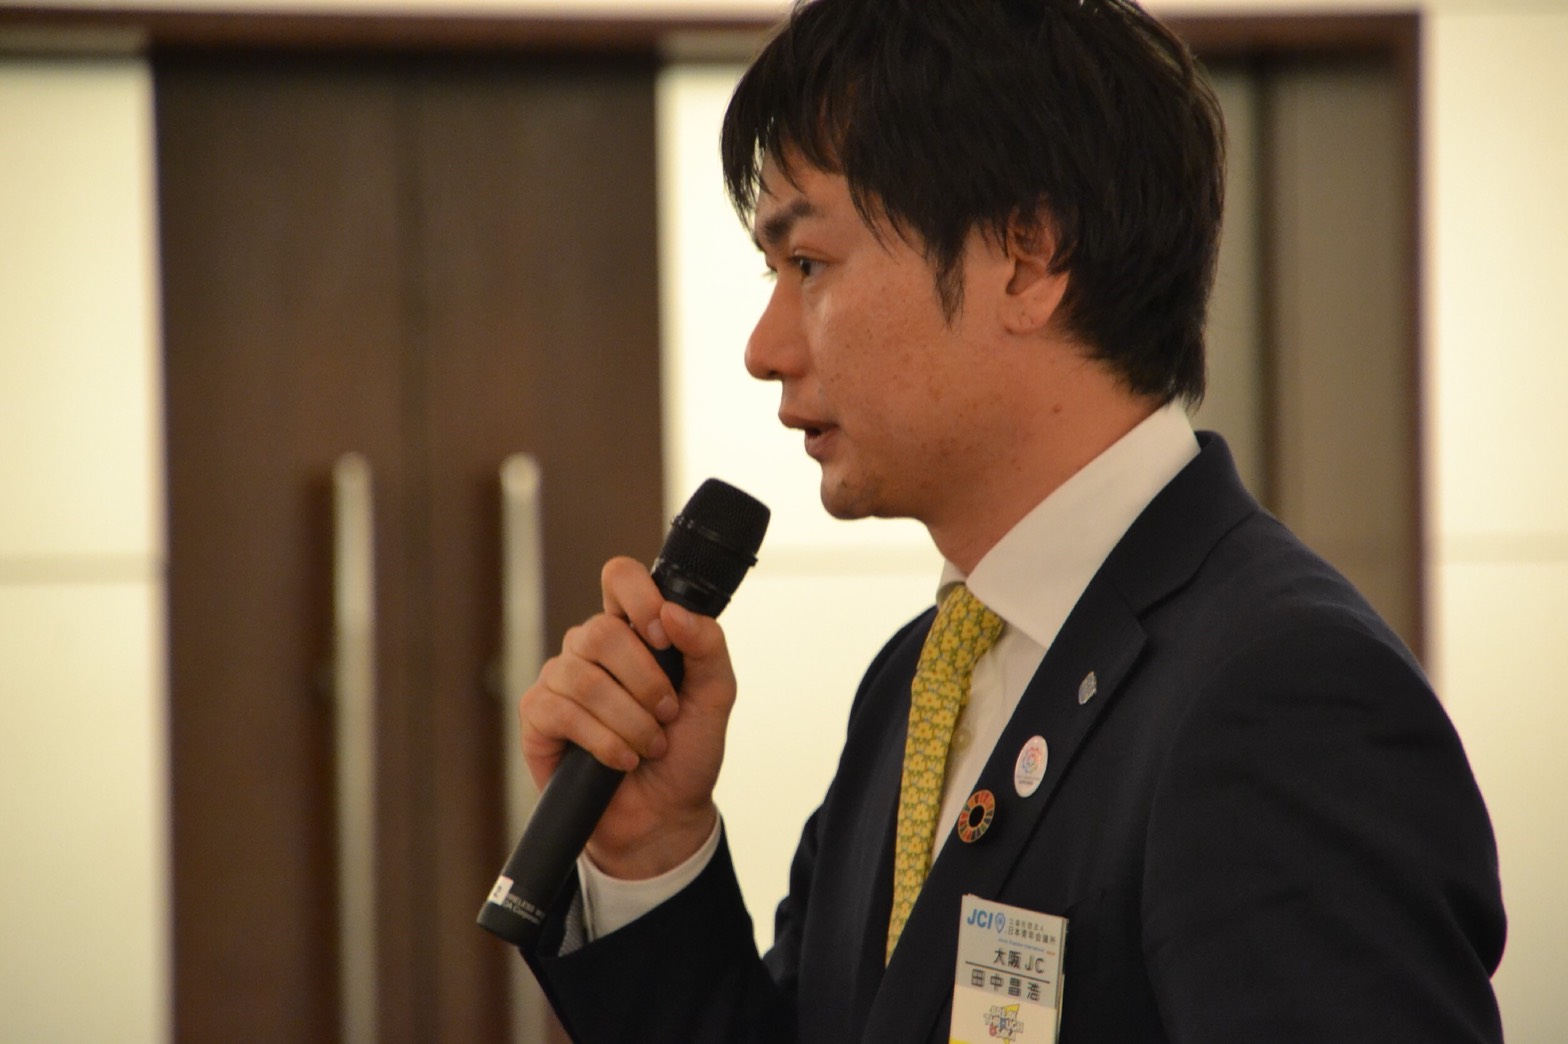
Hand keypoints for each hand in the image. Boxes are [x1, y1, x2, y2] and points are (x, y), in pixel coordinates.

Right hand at [517, 556, 737, 878]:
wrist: (664, 815)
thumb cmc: (685, 752)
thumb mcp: (715, 696)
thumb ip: (707, 646)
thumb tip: (674, 612)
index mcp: (633, 631)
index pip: (620, 578)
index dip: (639, 598)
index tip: (662, 635)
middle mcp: (591, 649)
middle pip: (600, 631)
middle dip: (644, 681)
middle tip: (666, 715)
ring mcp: (560, 680)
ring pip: (583, 676)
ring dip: (628, 719)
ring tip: (648, 745)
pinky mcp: (538, 718)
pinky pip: (560, 712)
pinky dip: (602, 741)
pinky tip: (620, 760)